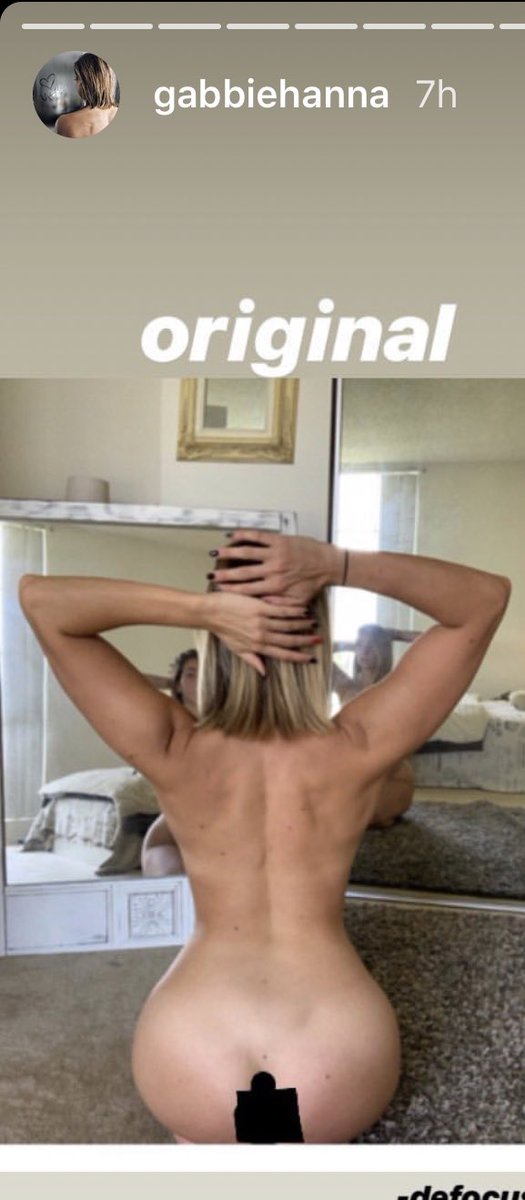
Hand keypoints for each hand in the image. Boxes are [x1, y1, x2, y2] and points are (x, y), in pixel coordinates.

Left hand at [206, 590, 320, 675]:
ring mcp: (261, 621)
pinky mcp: (259, 607)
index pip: (282, 655)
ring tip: (313, 624)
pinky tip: (303, 610)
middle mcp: (261, 636)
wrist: (210, 612)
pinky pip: (281, 610)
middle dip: (305, 641)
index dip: (298, 658)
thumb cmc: (222, 630)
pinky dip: (293, 611)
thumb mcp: (237, 650)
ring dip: (302, 625)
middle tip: (319, 641)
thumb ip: (253, 660)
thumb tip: (264, 673)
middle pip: (288, 640)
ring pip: (288, 625)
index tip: (311, 659)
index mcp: (257, 647)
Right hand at [208, 531, 340, 602]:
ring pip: (247, 553)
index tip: (219, 590)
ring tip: (217, 553)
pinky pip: (258, 537)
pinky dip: (244, 535)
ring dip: (230, 553)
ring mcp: (275, 554)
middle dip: (225, 574)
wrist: (328, 564)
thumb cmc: (313, 583)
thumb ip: (280, 607)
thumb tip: (263, 610)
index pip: (248, 590)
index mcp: (275, 587)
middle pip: (243, 573)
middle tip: (211, 574)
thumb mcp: (297, 602)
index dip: (231, 590)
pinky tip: (233, 535)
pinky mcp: (279, 541)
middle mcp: (273, 570)